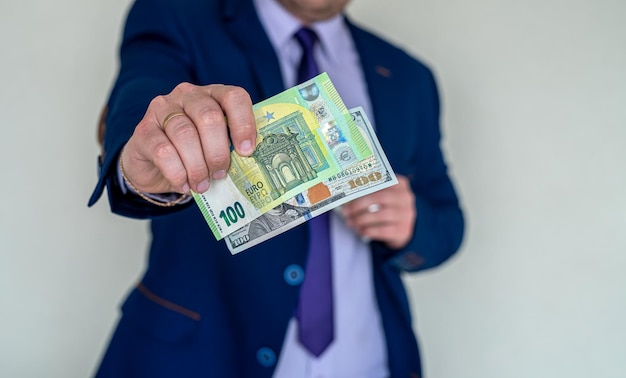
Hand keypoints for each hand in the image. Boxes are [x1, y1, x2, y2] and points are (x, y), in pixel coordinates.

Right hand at [120, 83, 256, 193]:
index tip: (247, 151)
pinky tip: (184, 184)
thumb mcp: (217, 147)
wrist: (154, 165)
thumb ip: (232, 148)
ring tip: (202, 185)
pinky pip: (163, 150)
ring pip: (185, 134)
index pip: (234, 97)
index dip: (244, 123)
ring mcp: (163, 109)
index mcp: (214, 95)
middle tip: (220, 174)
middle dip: (218, 151)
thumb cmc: (194, 154)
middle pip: (209, 116)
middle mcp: (188, 95)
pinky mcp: (143, 129)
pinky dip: (177, 172)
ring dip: (197, 166)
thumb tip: (252, 167)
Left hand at [341, 175, 415, 248]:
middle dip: (359, 204)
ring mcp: (406, 215)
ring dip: (362, 219)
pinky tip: (360, 230)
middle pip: (381, 197)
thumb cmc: (388, 207)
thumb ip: (369, 192)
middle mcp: (405, 198)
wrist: (403, 227)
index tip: (348, 192)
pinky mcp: (403, 230)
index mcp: (400, 184)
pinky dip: (369, 231)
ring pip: (382, 215)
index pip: (381, 181)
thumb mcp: (383, 196)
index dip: (363, 187)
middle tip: (346, 211)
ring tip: (350, 222)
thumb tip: (346, 196)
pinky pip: (384, 231)